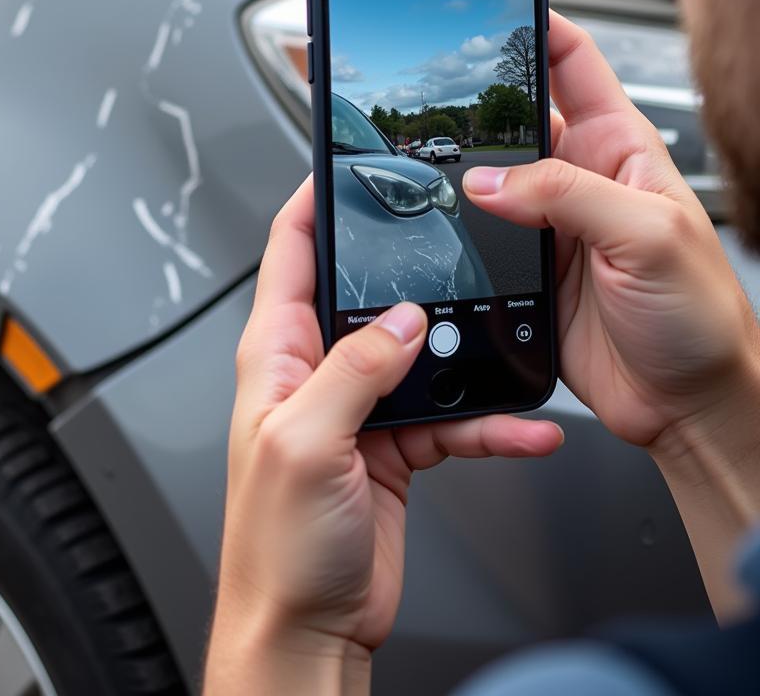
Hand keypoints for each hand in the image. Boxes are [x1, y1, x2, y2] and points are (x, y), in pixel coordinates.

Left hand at [204, 178, 563, 694]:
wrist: (306, 628)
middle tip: (456, 253)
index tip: (344, 167)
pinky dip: (488, 422)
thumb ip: (356, 372)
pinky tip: (521, 428)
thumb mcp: (306, 444)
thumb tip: (403, 321)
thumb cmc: (274, 548)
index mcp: (279, 356)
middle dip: (413, 275)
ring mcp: (359, 408)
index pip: (291, 255)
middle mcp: (317, 373)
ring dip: (466, 356)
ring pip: (423, 356)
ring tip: (506, 355)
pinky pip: (450, 417)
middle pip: (368, 296)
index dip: (314, 204)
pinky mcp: (394, 446)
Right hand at [463, 10, 758, 449]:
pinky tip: (442, 222)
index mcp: (622, 149)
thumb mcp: (648, 235)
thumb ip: (567, 197)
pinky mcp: (526, 270)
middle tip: (439, 93)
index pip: (575, 64)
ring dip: (463, 172)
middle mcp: (581, 181)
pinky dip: (456, 225)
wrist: (685, 402)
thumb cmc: (702, 316)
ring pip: (490, 177)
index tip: (498, 3)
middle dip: (480, 102)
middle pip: (518, 119)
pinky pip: (479, 233)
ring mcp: (550, 225)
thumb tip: (492, 180)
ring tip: (432, 163)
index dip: (538, 26)